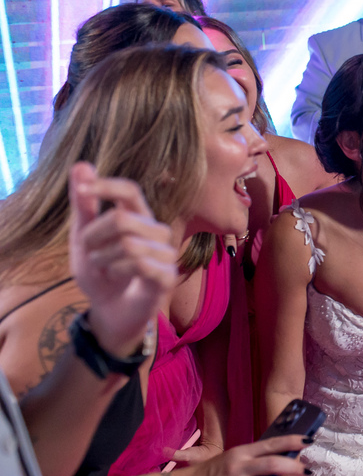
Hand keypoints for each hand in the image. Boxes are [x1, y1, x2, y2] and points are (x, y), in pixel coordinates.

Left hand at [68, 162, 176, 356]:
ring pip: (129, 243)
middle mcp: (156, 231)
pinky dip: (118, 270)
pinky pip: (140, 264)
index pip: (131, 191)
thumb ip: (84, 205)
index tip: (83, 191)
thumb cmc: (101, 272)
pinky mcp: (167, 276)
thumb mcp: (83, 238)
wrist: (110, 311)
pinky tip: (117, 276)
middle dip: (94, 236)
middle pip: (122, 218)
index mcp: (138, 217)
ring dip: (103, 258)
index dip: (108, 187)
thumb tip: (81, 164)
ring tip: (102, 267)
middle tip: (88, 251)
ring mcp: (165, 254)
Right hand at [177, 435, 307, 475]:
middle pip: (273, 464)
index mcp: (241, 452)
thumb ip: (253, 459)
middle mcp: (239, 467)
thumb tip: (282, 462)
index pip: (270, 443)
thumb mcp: (232, 459)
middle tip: (306, 471)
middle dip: (294, 468)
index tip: (308, 440)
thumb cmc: (211, 473)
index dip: (291, 441)